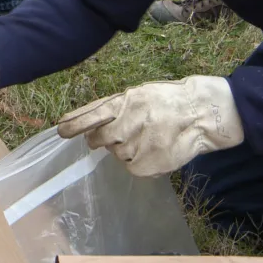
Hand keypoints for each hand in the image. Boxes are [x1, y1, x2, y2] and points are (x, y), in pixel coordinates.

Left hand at [57, 76, 243, 176]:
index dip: (75, 123)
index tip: (61, 130)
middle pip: (100, 139)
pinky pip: (131, 167)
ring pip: (117, 153)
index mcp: (124, 102)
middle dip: (104, 139)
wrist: (200, 114)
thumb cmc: (168, 101)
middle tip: (121, 134)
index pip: (92, 114)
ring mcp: (136, 146)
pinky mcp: (146, 165)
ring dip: (126, 148)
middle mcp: (127, 123)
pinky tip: (154, 150)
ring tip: (149, 137)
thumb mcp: (139, 94)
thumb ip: (114, 107)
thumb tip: (88, 124)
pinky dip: (139, 162)